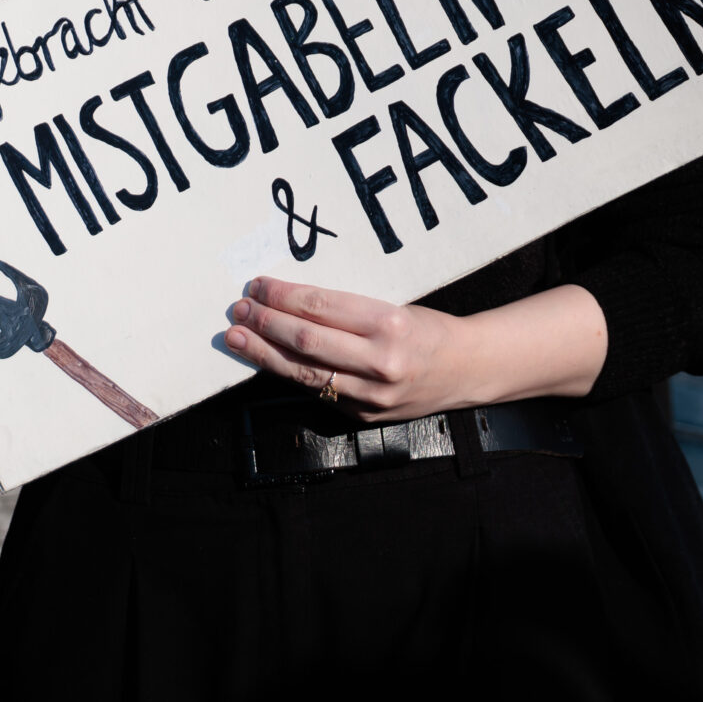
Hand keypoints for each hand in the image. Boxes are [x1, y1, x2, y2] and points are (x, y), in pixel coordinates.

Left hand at [226, 277, 470, 420]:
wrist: (466, 370)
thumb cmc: (427, 330)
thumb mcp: (394, 306)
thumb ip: (347, 311)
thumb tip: (290, 301)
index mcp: (389, 323)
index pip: (321, 307)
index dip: (282, 296)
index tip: (258, 285)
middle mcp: (380, 361)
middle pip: (306, 340)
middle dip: (265, 322)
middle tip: (239, 308)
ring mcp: (370, 395)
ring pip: (303, 373)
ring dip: (263, 353)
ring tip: (236, 337)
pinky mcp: (362, 416)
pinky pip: (316, 392)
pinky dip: (286, 374)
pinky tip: (265, 361)